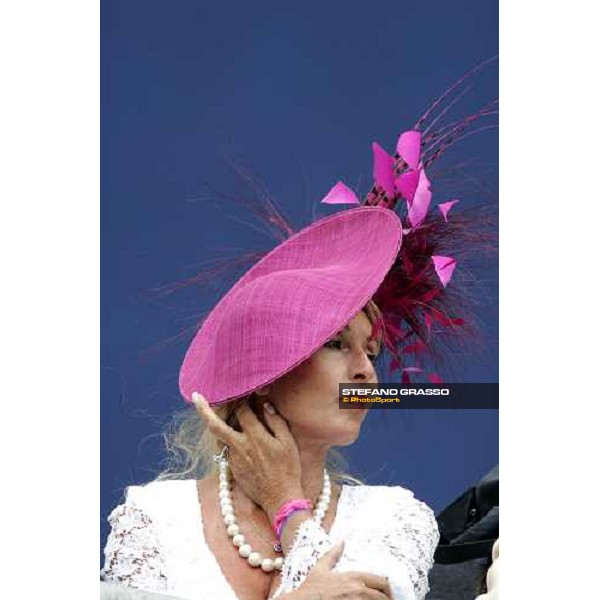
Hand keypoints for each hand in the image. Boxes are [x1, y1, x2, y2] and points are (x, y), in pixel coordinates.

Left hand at [192, 392, 303, 519]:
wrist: (280, 499)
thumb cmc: (288, 469)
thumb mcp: (288, 443)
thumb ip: (276, 422)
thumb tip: (266, 406)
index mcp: (255, 437)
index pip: (241, 411)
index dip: (241, 398)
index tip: (241, 390)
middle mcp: (240, 446)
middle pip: (215, 425)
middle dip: (204, 409)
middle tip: (196, 396)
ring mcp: (234, 458)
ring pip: (219, 436)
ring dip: (217, 422)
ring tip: (214, 411)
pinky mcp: (233, 468)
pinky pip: (227, 448)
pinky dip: (227, 438)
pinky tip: (234, 433)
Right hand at [284, 541, 393, 599]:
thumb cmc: (311, 589)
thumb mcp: (320, 568)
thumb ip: (332, 554)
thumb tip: (341, 541)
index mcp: (354, 577)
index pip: (382, 581)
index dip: (387, 588)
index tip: (387, 593)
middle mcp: (358, 590)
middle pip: (384, 596)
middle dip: (387, 599)